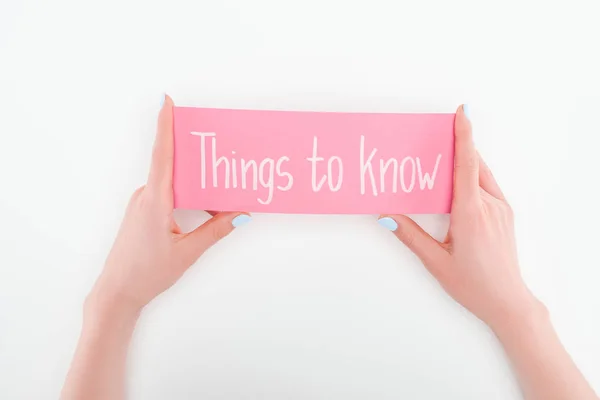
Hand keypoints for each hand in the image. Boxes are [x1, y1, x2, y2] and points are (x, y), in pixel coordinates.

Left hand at [89, 95, 250, 312]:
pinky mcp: (142, 212)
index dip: (164, 125)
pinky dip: (186, 196)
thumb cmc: (146, 273)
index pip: (162, 155)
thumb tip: (240, 214)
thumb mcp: (187, 252)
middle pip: (173, 166)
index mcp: (154, 201)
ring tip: (219, 192)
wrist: (116, 292)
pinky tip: (203, 209)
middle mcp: (145, 196)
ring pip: (173, 183)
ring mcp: (141, 204)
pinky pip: (167, 194)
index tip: (166, 101)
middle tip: (219, 152)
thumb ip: (215, 231)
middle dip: (197, 160)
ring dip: (195, 185)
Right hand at [378, 105, 542, 327]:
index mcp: (472, 213)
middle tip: (437, 134)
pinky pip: (487, 186)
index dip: (464, 135)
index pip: (467, 164)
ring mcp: (501, 209)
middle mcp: (490, 205)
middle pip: (473, 164)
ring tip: (445, 158)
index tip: (462, 112)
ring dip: (465, 162)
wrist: (508, 302)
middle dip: (457, 146)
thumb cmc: (474, 285)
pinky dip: (473, 177)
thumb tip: (386, 216)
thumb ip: (410, 235)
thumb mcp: (436, 261)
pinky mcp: (505, 215)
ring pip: (482, 174)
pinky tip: (459, 184)